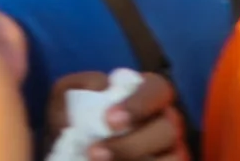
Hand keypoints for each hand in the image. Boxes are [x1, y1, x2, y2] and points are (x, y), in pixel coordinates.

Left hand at [44, 71, 186, 160]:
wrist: (71, 151)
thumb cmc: (74, 122)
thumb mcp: (67, 100)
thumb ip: (78, 86)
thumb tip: (100, 86)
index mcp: (146, 95)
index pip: (157, 89)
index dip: (138, 104)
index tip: (109, 120)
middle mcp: (166, 121)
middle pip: (167, 129)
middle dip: (131, 145)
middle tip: (94, 152)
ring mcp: (173, 150)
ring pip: (172, 158)